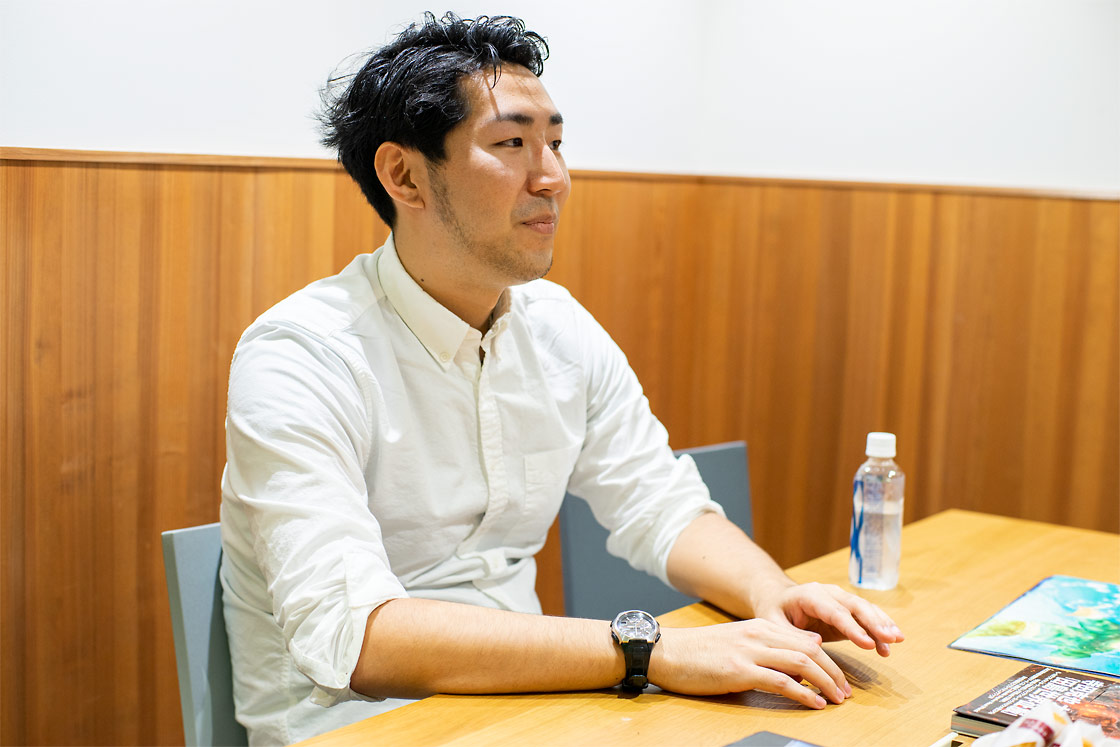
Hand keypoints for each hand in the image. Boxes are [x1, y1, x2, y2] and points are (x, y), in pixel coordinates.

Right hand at [648, 618, 851, 708]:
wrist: (667, 651)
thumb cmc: (699, 651)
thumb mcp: (739, 640)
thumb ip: (771, 643)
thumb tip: (807, 648)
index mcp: (760, 626)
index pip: (806, 641)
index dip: (829, 661)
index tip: (840, 679)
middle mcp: (759, 634)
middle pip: (810, 651)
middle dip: (834, 673)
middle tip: (846, 692)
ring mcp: (749, 651)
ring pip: (801, 663)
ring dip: (825, 682)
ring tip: (837, 699)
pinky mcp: (739, 670)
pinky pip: (780, 681)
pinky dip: (803, 693)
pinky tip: (814, 703)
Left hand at [755, 582, 904, 656]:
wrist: (778, 599)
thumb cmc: (774, 612)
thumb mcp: (772, 623)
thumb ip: (790, 634)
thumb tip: (814, 645)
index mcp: (810, 594)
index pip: (834, 611)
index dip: (851, 627)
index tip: (867, 643)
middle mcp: (829, 593)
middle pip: (855, 606)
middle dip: (875, 622)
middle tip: (891, 639)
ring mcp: (840, 600)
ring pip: (865, 609)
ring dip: (882, 624)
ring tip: (897, 640)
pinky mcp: (848, 611)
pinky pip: (867, 617)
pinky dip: (880, 628)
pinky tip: (891, 643)